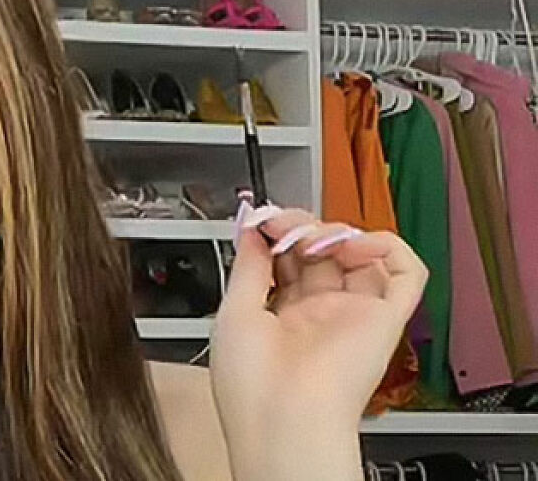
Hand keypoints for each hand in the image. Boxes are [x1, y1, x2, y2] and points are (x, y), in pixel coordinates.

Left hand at [208, 205, 427, 479]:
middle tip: (280, 224)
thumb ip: (247, 266)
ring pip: (360, 255)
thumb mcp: (234, 311)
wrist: (282, 419)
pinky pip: (407, 275)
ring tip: (309, 238)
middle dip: (300, 227)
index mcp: (281, 317)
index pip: (288, 261)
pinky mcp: (385, 319)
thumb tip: (251, 230)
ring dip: (336, 232)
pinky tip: (356, 244)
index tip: (260, 222)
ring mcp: (353, 314)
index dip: (276, 235)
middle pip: (321, 252)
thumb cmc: (251, 383)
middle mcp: (319, 314)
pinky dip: (388, 247)